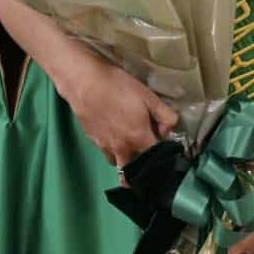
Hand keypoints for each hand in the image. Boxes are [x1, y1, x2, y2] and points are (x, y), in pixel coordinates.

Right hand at [55, 41, 178, 167]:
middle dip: (144, 165)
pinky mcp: (93, 141)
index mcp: (139, 138)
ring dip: (127, 160)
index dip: (164, 153)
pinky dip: (113, 150)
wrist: (85, 83)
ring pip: (119, 164)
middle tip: (148, 151)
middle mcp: (122, 148)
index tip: (165, 145)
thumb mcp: (148, 96)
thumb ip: (165, 115)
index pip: (157, 158)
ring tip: (130, 144)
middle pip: (136, 170)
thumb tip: (168, 131)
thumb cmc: (118, 87)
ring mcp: (105, 147)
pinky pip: (107, 153)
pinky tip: (114, 134)